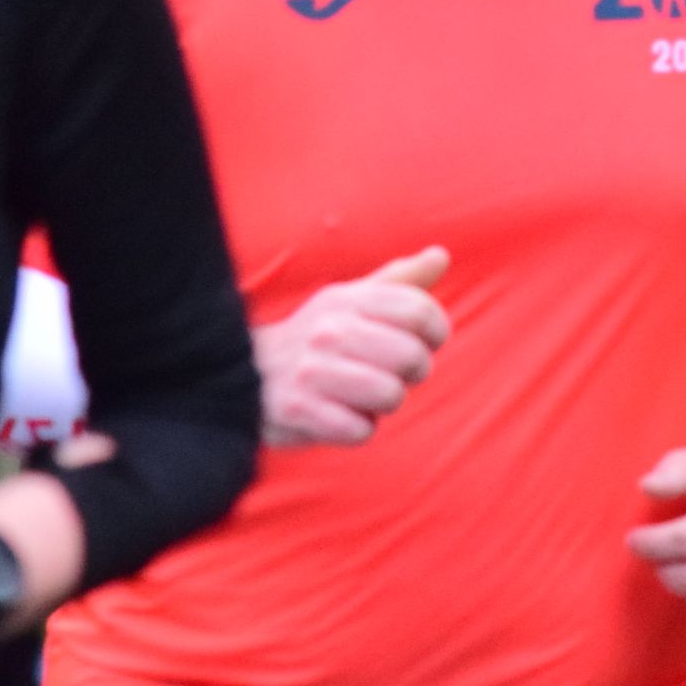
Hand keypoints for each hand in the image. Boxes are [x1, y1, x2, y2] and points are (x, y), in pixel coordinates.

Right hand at [252, 246, 450, 446]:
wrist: (244, 375)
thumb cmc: (317, 338)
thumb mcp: (352, 302)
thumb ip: (400, 282)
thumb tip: (441, 255)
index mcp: (346, 299)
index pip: (419, 310)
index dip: (436, 332)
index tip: (426, 342)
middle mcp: (328, 329)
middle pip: (412, 356)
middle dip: (413, 373)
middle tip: (392, 373)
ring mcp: (310, 369)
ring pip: (391, 395)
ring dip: (385, 404)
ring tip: (364, 395)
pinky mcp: (297, 409)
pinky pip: (360, 430)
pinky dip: (358, 429)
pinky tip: (339, 415)